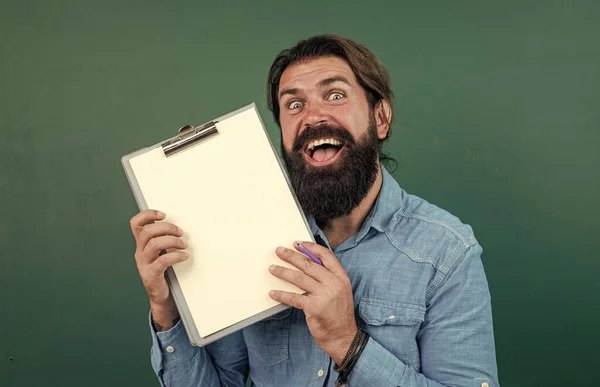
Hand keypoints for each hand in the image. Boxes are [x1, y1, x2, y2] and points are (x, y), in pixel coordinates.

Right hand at [130, 209, 187, 330]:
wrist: (161, 295)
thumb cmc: (164, 270)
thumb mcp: (161, 252)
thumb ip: (165, 239)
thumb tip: (180, 225)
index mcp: (141, 244)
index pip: (136, 224)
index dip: (147, 215)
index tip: (163, 214)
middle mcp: (140, 252)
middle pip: (147, 231)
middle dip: (166, 227)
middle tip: (180, 232)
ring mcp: (144, 264)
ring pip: (154, 244)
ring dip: (172, 241)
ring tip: (184, 245)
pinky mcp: (151, 275)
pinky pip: (163, 261)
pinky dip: (176, 256)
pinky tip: (184, 256)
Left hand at [268, 242, 356, 363]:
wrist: (343, 336)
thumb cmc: (339, 314)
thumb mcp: (340, 291)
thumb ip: (327, 277)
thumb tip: (307, 264)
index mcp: (341, 277)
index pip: (326, 255)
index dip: (310, 247)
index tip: (297, 243)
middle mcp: (334, 283)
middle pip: (309, 264)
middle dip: (291, 256)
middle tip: (279, 251)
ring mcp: (324, 295)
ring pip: (299, 278)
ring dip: (283, 272)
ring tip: (272, 268)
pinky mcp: (314, 308)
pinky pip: (294, 298)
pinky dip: (281, 295)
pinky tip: (273, 293)